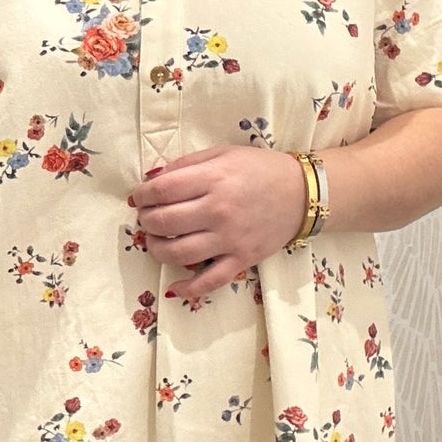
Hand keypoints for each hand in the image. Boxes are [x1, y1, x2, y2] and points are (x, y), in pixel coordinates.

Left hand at [128, 145, 309, 303]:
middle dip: (146, 221)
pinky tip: (173, 287)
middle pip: (165, 222)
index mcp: (214, 179)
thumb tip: (152, 180)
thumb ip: (187, 165)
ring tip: (154, 242)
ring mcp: (230, 238)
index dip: (142, 195)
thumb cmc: (260, 169)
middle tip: (145, 218)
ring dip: (156, 249)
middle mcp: (219, 210)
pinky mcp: (241, 260)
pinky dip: (188, 288)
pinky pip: (210, 280)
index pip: (163, 190)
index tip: (138, 197)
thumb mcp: (223, 154)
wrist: (303, 193)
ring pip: (178, 253)